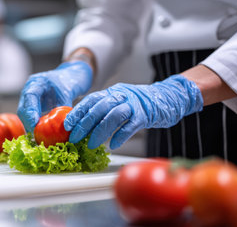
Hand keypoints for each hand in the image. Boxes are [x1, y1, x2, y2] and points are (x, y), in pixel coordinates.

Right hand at [17, 61, 92, 131]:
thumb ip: (63, 110)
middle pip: (23, 107)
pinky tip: (38, 132)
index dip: (30, 112)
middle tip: (35, 134)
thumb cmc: (70, 81)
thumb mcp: (67, 95)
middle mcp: (29, 88)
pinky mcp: (31, 103)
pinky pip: (29, 115)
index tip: (34, 124)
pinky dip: (33, 124)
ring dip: (29, 125)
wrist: (70, 75)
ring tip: (36, 136)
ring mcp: (28, 96)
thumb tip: (62, 127)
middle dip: (28, 122)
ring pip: (24, 113)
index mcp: (37, 82)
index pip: (29, 97)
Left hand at [64, 75, 203, 148]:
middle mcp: (121, 95)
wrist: (168, 97)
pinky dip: (120, 135)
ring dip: (100, 131)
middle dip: (84, 124)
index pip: (91, 100)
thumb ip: (104, 109)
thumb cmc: (140, 104)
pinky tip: (112, 144)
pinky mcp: (146, 114)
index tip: (67, 124)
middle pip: (99, 108)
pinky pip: (131, 125)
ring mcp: (134, 104)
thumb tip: (84, 125)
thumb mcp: (119, 101)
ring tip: (91, 145)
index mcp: (112, 92)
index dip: (78, 111)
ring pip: (113, 116)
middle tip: (75, 138)